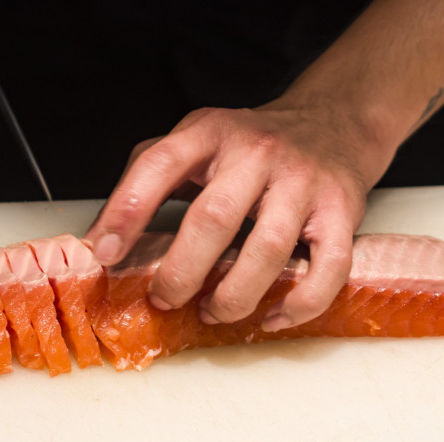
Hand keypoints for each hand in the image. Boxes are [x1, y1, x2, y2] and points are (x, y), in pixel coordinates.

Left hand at [85, 101, 389, 330]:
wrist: (331, 122)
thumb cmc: (247, 144)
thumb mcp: (192, 141)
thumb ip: (144, 180)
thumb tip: (101, 241)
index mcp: (210, 132)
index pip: (159, 164)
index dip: (127, 211)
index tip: (105, 254)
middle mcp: (257, 152)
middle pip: (213, 219)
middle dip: (181, 272)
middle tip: (163, 298)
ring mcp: (303, 181)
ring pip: (267, 250)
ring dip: (232, 296)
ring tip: (211, 312)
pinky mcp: (342, 210)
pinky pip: (327, 269)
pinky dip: (297, 304)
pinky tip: (270, 317)